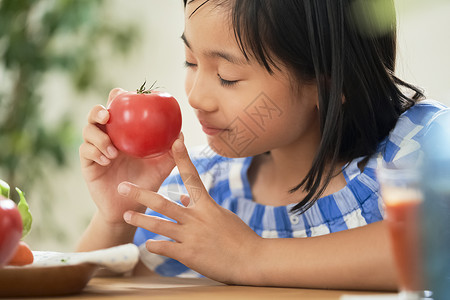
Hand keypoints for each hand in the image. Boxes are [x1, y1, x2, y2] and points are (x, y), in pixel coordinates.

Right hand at [79, 88, 175, 224]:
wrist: (131, 208)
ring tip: (112, 152)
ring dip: (98, 138)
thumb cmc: (148, 182)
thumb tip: (181, 134)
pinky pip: (85, 151)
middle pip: (95, 115)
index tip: (122, 94)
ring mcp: (96, 150)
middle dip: (98, 111)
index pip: (118, 108)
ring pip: (87, 132)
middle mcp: (108, 137)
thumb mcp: (162, 167)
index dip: (116, 97)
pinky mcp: (88, 164)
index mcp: (124, 132)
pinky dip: (94, 152)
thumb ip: (172, 152)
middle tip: (107, 116)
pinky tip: (106, 160)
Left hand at [119, 137, 261, 283]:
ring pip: (159, 225)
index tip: (175, 141)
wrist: (251, 260)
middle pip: (163, 202)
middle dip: (140, 194)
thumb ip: (201, 206)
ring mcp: (191, 236)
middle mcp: (196, 218)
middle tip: (122, 187)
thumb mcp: (221, 216)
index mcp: (207, 205)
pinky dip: (154, 245)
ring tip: (126, 215)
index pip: (192, 176)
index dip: (182, 158)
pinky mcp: (188, 254)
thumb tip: (183, 198)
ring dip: (141, 220)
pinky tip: (148, 244)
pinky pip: (164, 248)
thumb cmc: (240, 237)